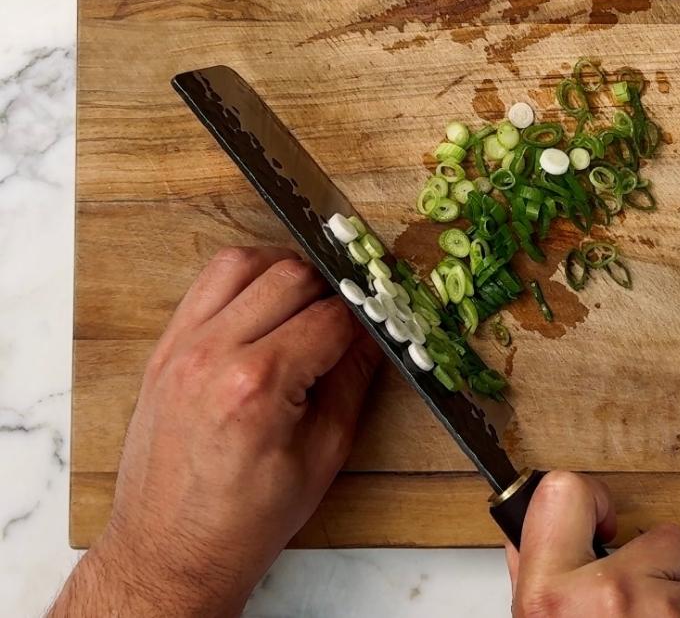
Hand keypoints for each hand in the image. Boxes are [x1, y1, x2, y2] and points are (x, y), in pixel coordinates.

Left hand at [52, 246, 381, 616]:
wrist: (171, 552)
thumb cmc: (247, 520)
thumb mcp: (324, 453)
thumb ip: (353, 379)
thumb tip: (376, 333)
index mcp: (258, 386)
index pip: (331, 317)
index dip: (365, 317)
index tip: (380, 320)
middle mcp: (213, 355)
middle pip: (290, 275)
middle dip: (330, 290)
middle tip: (346, 318)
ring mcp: (180, 348)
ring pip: (243, 263)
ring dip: (283, 273)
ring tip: (305, 305)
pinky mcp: (163, 350)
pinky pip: (205, 285)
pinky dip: (242, 283)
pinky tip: (264, 308)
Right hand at [507, 471, 679, 616]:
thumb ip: (535, 575)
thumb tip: (527, 537)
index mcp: (550, 593)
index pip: (564, 490)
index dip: (592, 499)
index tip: (603, 519)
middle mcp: (605, 596)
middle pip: (661, 536)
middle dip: (655, 564)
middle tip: (633, 600)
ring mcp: (659, 611)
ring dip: (676, 605)